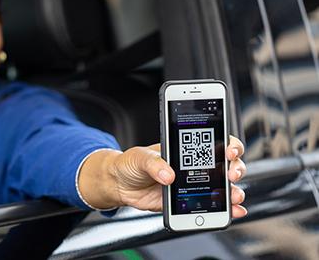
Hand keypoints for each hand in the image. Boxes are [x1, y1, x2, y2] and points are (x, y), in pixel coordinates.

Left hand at [78, 136, 246, 217]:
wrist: (119, 184)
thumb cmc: (131, 163)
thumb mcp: (140, 157)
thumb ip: (154, 163)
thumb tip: (168, 175)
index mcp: (186, 149)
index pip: (216, 141)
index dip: (228, 144)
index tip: (228, 150)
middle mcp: (195, 165)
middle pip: (226, 164)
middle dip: (235, 168)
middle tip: (230, 174)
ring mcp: (194, 184)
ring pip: (222, 186)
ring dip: (233, 192)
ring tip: (234, 196)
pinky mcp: (187, 201)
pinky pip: (209, 205)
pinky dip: (224, 210)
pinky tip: (231, 212)